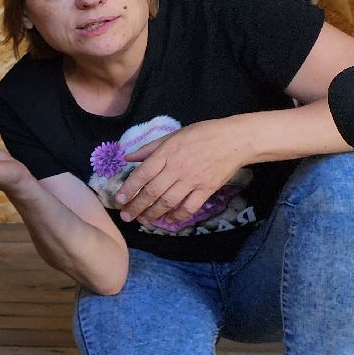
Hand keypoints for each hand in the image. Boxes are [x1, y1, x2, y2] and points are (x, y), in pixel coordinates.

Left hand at [115, 120, 247, 227]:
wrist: (235, 140)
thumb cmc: (202, 134)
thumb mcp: (172, 135)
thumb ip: (149, 148)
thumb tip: (128, 157)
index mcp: (166, 153)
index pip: (143, 174)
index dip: (129, 188)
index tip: (119, 200)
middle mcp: (177, 169)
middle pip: (152, 191)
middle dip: (137, 206)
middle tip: (126, 216)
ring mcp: (192, 180)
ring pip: (168, 202)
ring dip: (153, 213)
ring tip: (142, 220)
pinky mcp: (207, 189)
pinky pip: (189, 207)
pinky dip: (178, 216)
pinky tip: (168, 220)